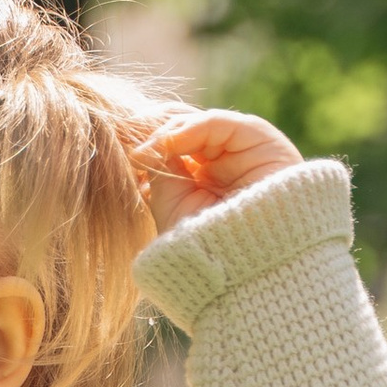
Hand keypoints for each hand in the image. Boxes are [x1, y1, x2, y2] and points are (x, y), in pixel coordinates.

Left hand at [135, 108, 303, 234]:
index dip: (149, 144)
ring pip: (199, 123)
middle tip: (130, 140)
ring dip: (169, 131)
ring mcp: (240, 150)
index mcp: (202, 181)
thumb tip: (139, 144)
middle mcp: (222, 163)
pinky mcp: (260, 139)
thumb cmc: (207, 245)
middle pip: (184, 129)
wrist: (251, 264)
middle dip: (156, 131)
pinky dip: (191, 127)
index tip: (126, 152)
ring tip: (149, 150)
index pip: (172, 147)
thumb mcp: (171, 204)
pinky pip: (220, 123)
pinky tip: (169, 142)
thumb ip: (158, 168)